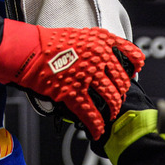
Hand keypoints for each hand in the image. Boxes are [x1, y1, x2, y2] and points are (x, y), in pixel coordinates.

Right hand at [0, 19, 143, 138]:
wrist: (28, 51)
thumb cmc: (48, 42)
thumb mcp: (79, 34)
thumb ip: (97, 44)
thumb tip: (108, 59)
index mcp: (101, 41)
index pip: (131, 54)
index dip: (135, 66)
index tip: (135, 71)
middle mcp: (99, 58)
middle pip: (122, 82)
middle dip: (120, 93)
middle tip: (116, 97)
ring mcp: (88, 77)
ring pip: (111, 99)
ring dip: (112, 109)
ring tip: (109, 113)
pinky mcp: (75, 94)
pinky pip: (92, 114)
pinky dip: (96, 125)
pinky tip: (97, 130)